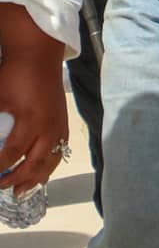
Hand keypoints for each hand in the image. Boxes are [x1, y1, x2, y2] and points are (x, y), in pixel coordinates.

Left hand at [0, 7, 66, 195]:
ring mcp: (59, 125)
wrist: (39, 56)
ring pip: (51, 160)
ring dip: (35, 178)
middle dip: (16, 179)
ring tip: (21, 191)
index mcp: (31, 120)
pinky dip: (49, 166)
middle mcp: (48, 127)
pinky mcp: (63, 122)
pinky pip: (60, 151)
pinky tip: (40, 173)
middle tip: (0, 186)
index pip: (12, 153)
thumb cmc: (13, 75)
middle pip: (35, 163)